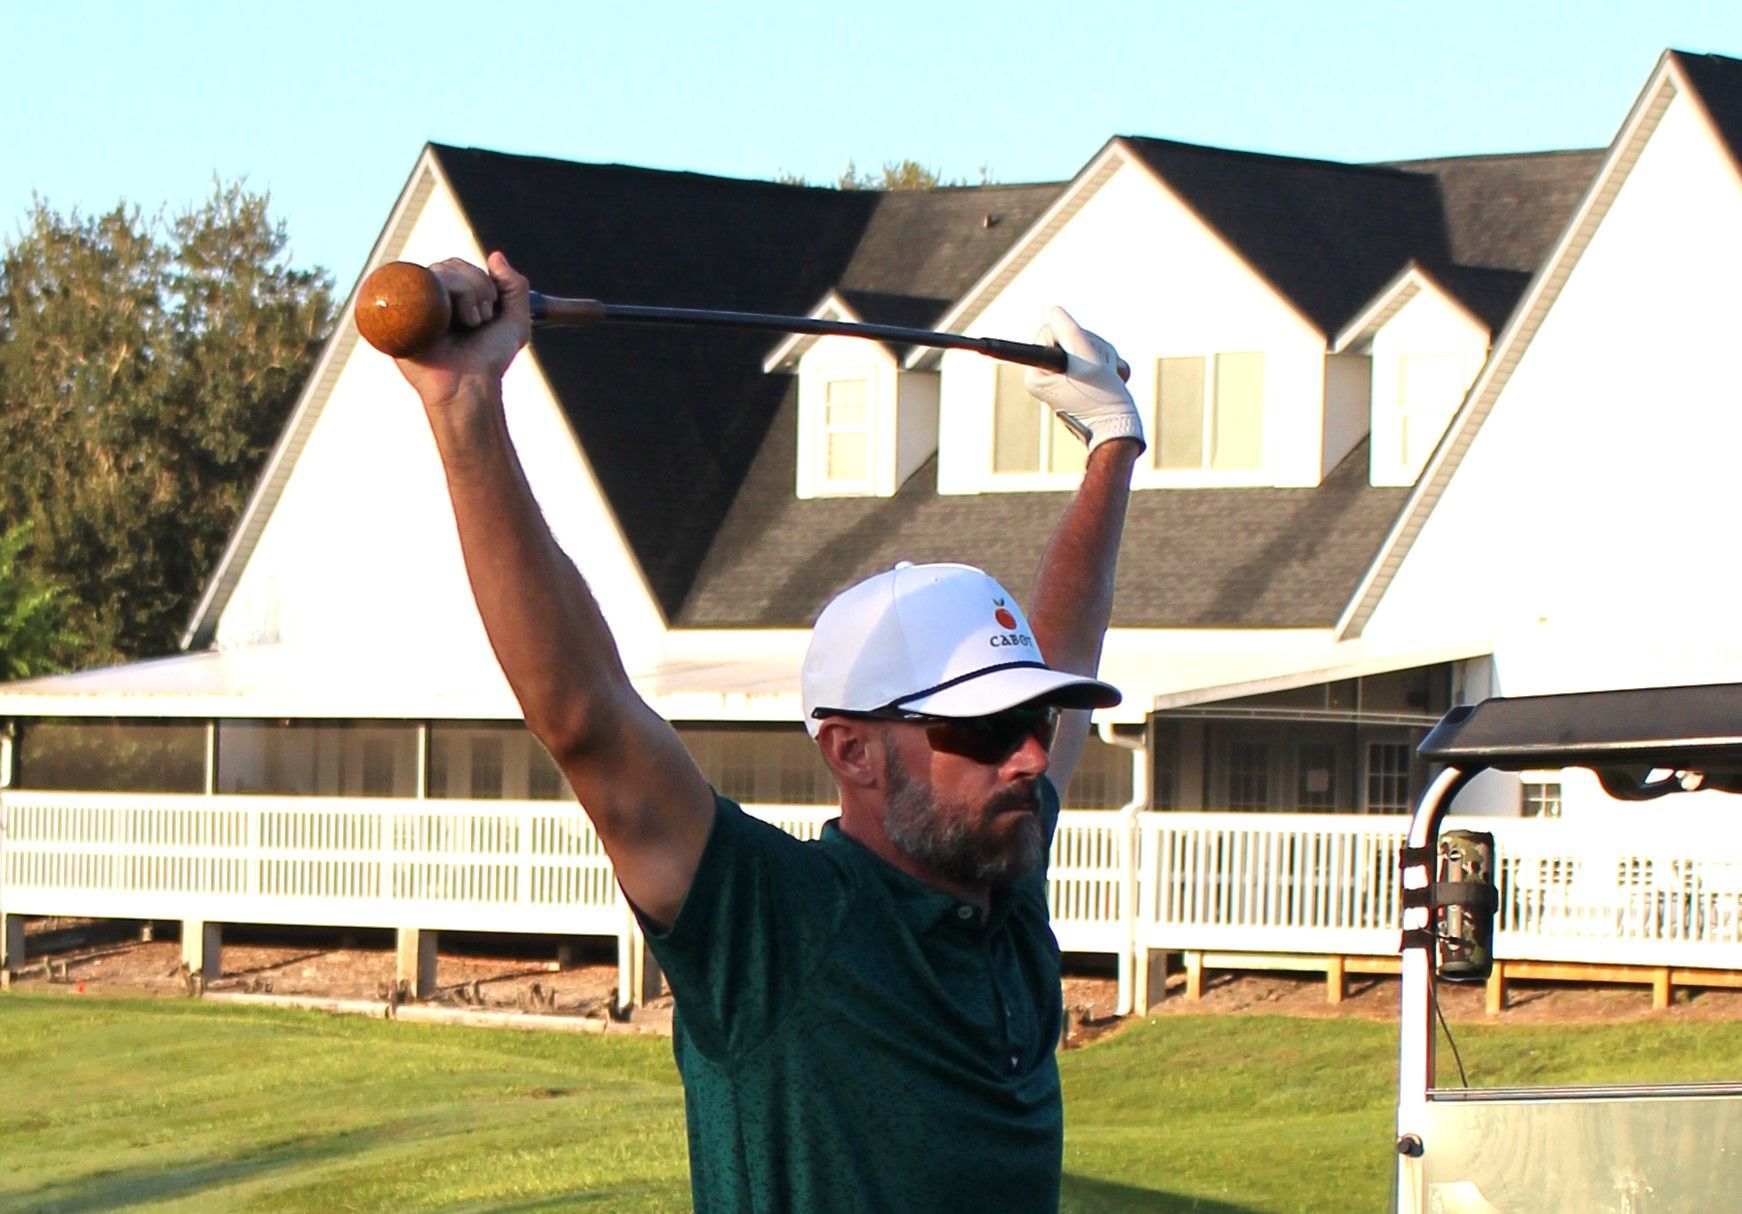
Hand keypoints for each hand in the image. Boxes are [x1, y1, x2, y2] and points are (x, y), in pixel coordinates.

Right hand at [392, 252, 532, 410]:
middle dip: (476, 288)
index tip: (490, 314)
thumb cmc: (490, 359)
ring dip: (463, 293)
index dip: (482, 282)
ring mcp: (414, 308)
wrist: (469, 386)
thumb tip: (495, 255)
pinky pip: (410, 286)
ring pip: (435, 272)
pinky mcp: (398, 319)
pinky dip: (434, 293)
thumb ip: (515, 287)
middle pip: (449, 266)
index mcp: (452, 298)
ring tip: (466, 324)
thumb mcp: (516, 322)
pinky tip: (444, 317)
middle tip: (478, 322)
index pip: (460, 266)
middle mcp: (432, 300)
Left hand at [1023, 307, 1144, 455]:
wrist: (1120, 430)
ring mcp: (1063, 379)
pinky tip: (1112, 379)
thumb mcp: (1085, 358)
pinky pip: (1096, 357)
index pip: (1047, 333)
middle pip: (1068, 336)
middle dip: (1091, 347)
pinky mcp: (1080, 380)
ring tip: (1107, 377)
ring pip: (1085, 345)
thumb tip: (1053, 312)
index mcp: (1036, 374)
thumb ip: (1067, 330)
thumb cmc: (1102, 397)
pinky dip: (1109, 365)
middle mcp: (1045, 376)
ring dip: (1103, 356)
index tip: (1047, 354)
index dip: (1069, 337)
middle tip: (1100, 369)